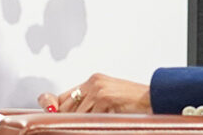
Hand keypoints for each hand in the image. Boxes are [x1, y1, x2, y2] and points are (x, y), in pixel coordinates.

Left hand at [38, 73, 152, 113]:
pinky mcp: (104, 97)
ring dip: (83, 121)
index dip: (54, 105)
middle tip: (77, 122)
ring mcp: (98, 89)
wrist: (153, 98)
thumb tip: (65, 114)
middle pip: (66, 105)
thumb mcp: (108, 100)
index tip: (49, 109)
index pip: (64, 95)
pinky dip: (93, 122)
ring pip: (77, 114)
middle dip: (67, 117)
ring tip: (100, 119)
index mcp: (93, 81)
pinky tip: (105, 120)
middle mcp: (93, 82)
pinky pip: (89, 116)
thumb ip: (89, 104)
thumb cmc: (133, 104)